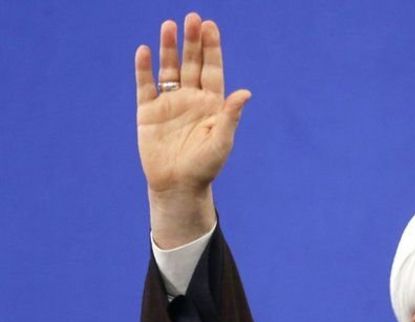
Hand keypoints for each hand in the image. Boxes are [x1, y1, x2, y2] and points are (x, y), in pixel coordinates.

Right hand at [135, 12, 250, 246]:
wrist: (178, 186)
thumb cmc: (205, 167)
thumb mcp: (221, 142)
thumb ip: (230, 116)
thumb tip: (245, 92)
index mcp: (212, 104)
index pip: (213, 70)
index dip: (212, 49)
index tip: (210, 26)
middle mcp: (191, 99)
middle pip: (191, 64)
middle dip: (192, 42)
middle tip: (192, 18)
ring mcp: (169, 103)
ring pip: (169, 69)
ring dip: (169, 48)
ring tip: (169, 26)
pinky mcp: (148, 112)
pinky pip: (146, 86)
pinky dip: (144, 69)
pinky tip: (145, 51)